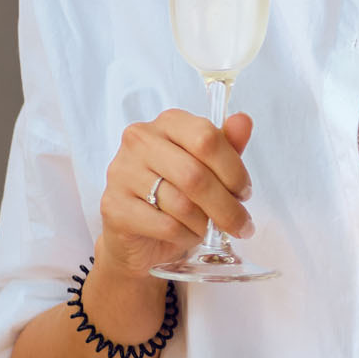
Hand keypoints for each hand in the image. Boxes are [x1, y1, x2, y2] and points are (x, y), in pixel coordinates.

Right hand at [96, 109, 255, 277]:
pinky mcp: (114, 207)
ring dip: (206, 224)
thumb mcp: (207, 168)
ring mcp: (122, 172)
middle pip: (195, 175)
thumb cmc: (174, 195)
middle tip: (241, 224)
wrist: (137, 236)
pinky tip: (187, 235)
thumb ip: (226, 145)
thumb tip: (243, 121)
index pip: (207, 138)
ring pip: (182, 203)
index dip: (233, 170)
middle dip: (227, 206)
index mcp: (167, 123)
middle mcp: (139, 141)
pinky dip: (186, 236)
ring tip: (211, 230)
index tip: (244, 192)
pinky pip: (166, 226)